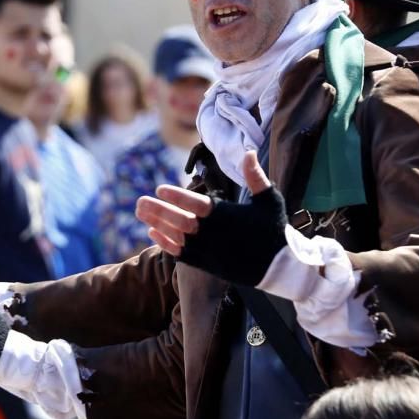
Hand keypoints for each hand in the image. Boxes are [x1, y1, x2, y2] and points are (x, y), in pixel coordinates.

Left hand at [135, 150, 287, 286]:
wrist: (279, 267)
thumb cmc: (274, 229)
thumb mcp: (269, 199)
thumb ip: (255, 176)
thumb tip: (249, 151)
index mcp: (227, 215)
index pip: (196, 204)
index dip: (176, 196)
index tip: (160, 188)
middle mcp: (214, 233)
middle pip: (180, 221)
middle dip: (159, 210)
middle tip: (139, 202)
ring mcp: (209, 250)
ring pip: (176, 236)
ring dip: (157, 224)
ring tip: (140, 212)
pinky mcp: (207, 264)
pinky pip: (181, 254)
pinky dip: (165, 243)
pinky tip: (152, 233)